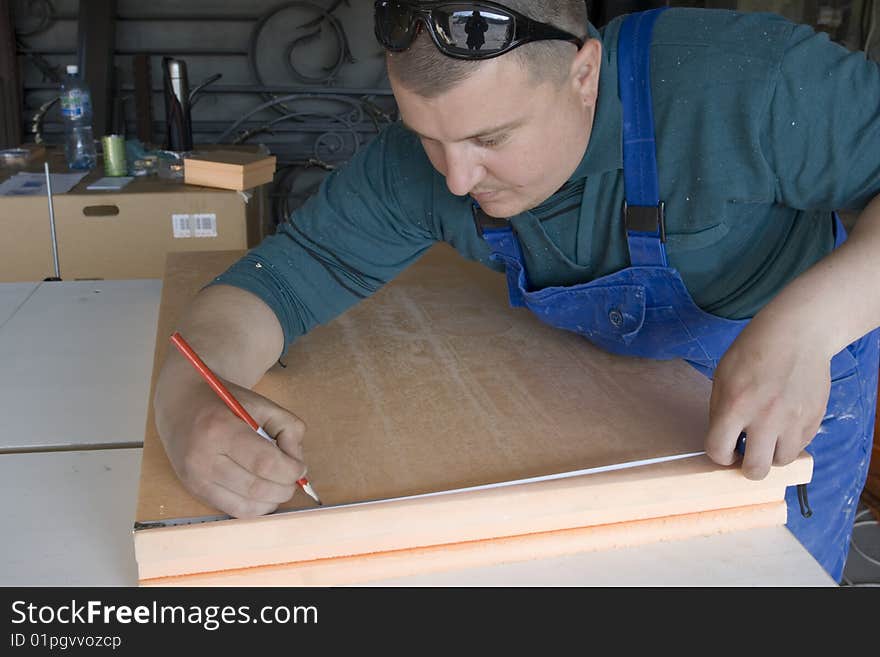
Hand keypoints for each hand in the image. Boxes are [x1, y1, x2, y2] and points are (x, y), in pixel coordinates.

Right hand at [154, 374, 307, 517]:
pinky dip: (256, 506)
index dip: (290, 470)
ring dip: (272, 499)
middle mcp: (202, 458)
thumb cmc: (225, 404)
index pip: (265, 463)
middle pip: (257, 488)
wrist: (181, 405)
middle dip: (284, 487)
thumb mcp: (262, 404)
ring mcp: (196, 478)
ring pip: (247, 505)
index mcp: (219, 429)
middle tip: (292, 477)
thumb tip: (297, 463)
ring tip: (277, 483)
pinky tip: (262, 491)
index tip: (299, 467)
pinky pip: (234, 510)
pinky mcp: (194, 491)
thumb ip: (289, 429)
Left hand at [705, 317, 831, 479]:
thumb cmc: (754, 352)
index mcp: (735, 405)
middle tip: (745, 455)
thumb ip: (721, 411)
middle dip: (746, 467)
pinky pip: (799, 446)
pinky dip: (789, 442)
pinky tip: (782, 425)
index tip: (724, 449)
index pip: (718, 451)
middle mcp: (765, 418)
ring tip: (766, 439)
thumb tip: (724, 440)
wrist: (798, 334)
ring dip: (771, 455)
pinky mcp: (813, 419)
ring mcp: (793, 420)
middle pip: (755, 469)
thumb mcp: (723, 376)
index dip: (718, 455)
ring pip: (781, 462)